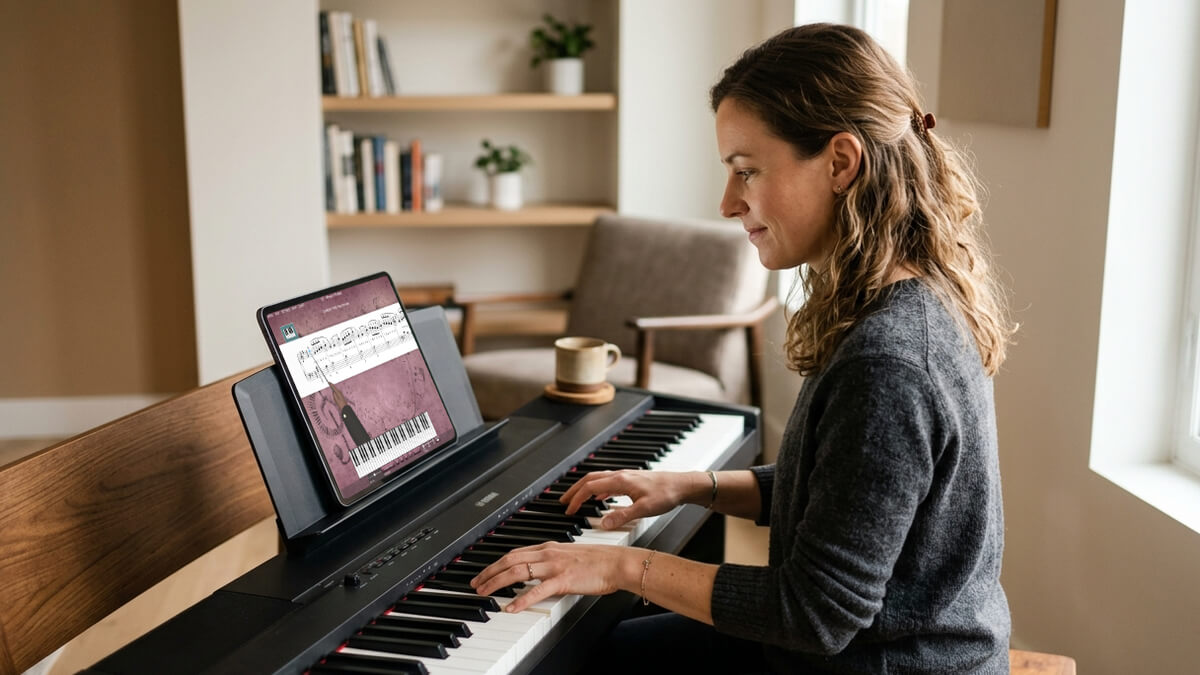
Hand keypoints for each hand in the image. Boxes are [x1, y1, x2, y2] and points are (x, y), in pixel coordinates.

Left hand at [469, 542, 640, 612]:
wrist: (618, 563)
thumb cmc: (600, 561)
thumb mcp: (570, 555)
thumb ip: (553, 561)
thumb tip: (539, 571)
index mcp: (549, 547)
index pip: (515, 553)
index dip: (496, 563)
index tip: (484, 572)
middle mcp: (548, 553)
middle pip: (510, 560)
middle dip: (489, 572)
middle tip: (476, 584)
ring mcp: (554, 566)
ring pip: (517, 572)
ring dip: (497, 582)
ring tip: (484, 593)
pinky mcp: (562, 580)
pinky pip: (536, 591)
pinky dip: (520, 599)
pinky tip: (510, 607)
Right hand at [560, 470, 700, 528]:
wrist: (682, 485)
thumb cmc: (666, 494)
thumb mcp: (644, 509)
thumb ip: (622, 516)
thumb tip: (602, 524)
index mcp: (620, 481)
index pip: (590, 487)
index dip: (576, 499)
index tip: (568, 510)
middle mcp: (620, 476)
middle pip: (589, 480)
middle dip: (574, 490)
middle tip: (563, 502)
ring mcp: (625, 476)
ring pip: (598, 479)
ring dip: (584, 488)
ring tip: (576, 499)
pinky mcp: (631, 480)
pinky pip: (608, 482)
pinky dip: (598, 489)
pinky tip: (600, 497)